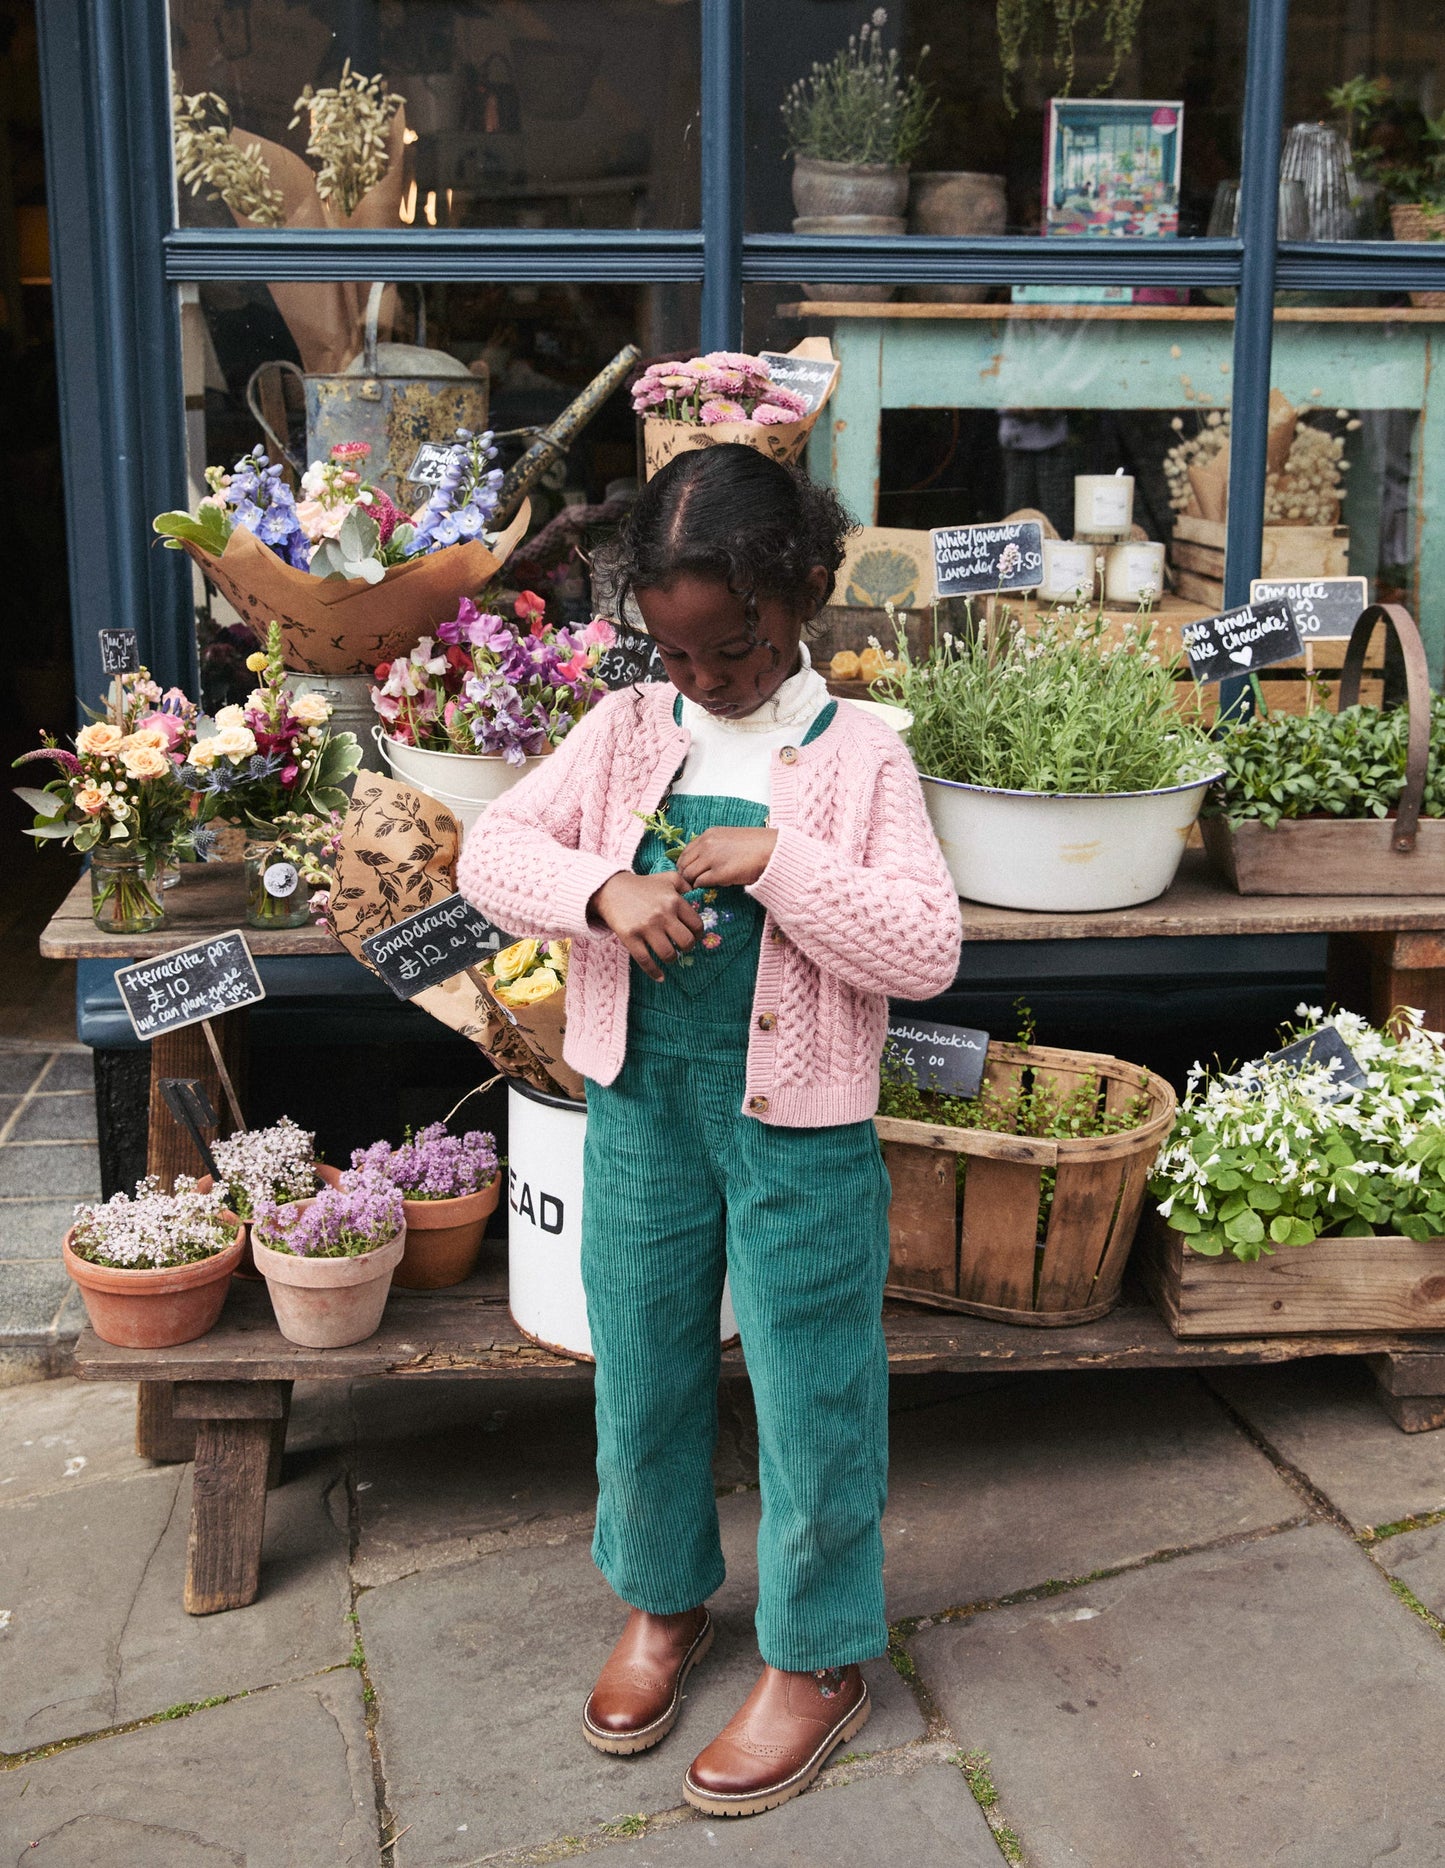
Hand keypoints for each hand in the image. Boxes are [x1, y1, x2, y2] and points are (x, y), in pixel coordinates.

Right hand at [589, 871, 704, 981]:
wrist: (611, 888)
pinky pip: (645, 961)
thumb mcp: (667, 878)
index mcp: (674, 901)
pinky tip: (660, 977)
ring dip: (671, 959)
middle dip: (686, 948)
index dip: (697, 935)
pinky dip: (654, 972)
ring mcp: (646, 927)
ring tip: (669, 956)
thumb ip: (685, 884)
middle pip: (686, 942)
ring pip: (668, 954)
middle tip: (681, 947)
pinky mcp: (630, 937)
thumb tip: (698, 896)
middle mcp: (663, 914)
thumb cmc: (643, 885)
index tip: (693, 937)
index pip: (696, 925)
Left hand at [675, 827, 778, 890]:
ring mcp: (712, 858)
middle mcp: (706, 844)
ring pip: (688, 875)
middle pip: (683, 864)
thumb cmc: (756, 846)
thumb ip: (714, 847)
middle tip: (691, 885)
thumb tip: (702, 863)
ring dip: (692, 883)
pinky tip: (710, 888)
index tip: (690, 874)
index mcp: (709, 835)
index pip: (685, 852)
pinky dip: (702, 887)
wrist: (772, 850)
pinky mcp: (719, 873)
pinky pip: (700, 883)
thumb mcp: (730, 840)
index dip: (685, 865)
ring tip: (700, 888)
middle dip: (685, 876)